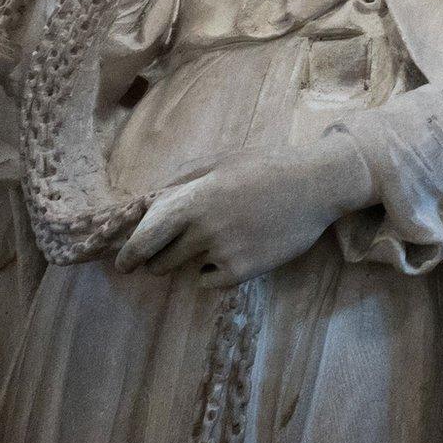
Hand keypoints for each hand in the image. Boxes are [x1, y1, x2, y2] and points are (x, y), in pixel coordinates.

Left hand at [116, 135, 376, 286]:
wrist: (317, 184)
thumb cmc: (267, 166)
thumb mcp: (220, 161)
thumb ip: (181, 181)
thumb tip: (148, 203)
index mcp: (193, 199)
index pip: (145, 237)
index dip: (129, 254)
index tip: (125, 264)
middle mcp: (203, 228)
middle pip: (159, 261)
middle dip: (157, 260)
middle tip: (167, 254)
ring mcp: (224, 251)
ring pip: (184, 270)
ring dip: (189, 261)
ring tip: (214, 242)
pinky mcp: (244, 271)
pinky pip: (210, 281)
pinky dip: (214, 272)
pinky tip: (235, 252)